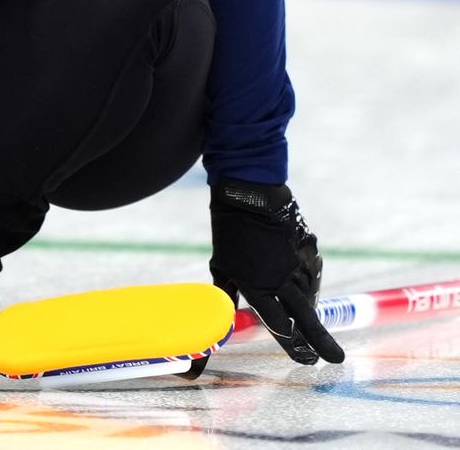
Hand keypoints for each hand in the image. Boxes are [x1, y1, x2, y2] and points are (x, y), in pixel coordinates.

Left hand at [209, 179, 344, 364]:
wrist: (249, 195)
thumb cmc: (228, 233)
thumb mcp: (221, 266)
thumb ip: (227, 293)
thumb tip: (220, 315)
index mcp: (257, 287)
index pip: (279, 325)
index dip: (292, 345)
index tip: (305, 360)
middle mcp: (282, 279)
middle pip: (306, 317)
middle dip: (321, 340)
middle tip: (336, 359)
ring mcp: (299, 263)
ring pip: (310, 294)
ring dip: (308, 307)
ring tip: (307, 317)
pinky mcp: (309, 248)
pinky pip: (312, 272)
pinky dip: (308, 280)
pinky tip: (301, 281)